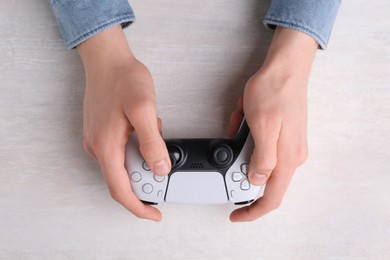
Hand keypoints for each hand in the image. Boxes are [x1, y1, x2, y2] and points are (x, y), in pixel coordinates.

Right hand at [77, 26, 170, 220]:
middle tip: (163, 164)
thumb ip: (152, 141)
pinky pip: (121, 151)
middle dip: (146, 179)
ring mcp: (98, 140)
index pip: (120, 190)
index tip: (153, 214)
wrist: (107, 59)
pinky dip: (137, 148)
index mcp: (106, 147)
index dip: (138, 207)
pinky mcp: (102, 132)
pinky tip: (146, 129)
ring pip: (122, 165)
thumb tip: (160, 168)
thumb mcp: (143, 109)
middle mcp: (98, 147)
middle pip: (121, 180)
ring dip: (143, 159)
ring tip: (156, 135)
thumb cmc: (123, 79)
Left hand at [229, 27, 317, 221]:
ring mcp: (288, 146)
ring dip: (244, 146)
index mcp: (288, 158)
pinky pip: (260, 144)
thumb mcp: (262, 126)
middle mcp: (291, 156)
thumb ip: (263, 158)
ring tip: (241, 120)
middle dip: (242, 165)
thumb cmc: (274, 92)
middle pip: (264, 179)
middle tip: (233, 144)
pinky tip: (245, 118)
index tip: (237, 214)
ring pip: (259, 159)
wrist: (286, 67)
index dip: (253, 211)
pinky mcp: (283, 136)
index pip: (272, 197)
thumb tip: (258, 181)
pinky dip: (247, 136)